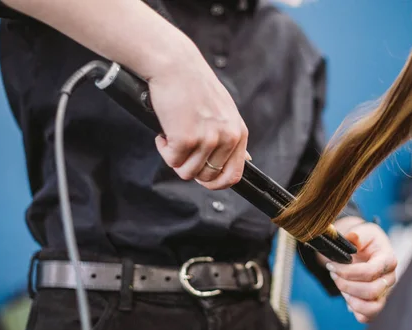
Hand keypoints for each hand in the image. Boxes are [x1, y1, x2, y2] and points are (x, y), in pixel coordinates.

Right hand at [149, 43, 248, 189]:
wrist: (174, 64)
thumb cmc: (195, 85)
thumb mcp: (225, 110)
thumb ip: (233, 136)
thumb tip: (247, 160)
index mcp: (238, 132)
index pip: (234, 175)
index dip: (216, 183)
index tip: (202, 178)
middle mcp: (227, 137)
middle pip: (208, 177)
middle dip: (191, 169)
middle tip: (181, 151)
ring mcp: (207, 139)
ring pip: (187, 172)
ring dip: (175, 158)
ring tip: (172, 136)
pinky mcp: (185, 138)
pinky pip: (171, 160)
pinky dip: (163, 149)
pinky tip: (164, 133)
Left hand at [325, 218, 396, 322]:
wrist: (366, 249)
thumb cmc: (365, 241)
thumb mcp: (363, 232)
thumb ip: (357, 235)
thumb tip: (353, 238)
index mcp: (388, 259)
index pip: (370, 272)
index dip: (348, 271)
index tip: (331, 266)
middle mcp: (390, 279)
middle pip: (372, 291)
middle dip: (346, 285)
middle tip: (333, 275)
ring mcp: (385, 294)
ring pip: (373, 309)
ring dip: (351, 300)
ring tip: (340, 287)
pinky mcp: (377, 303)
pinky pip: (368, 317)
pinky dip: (355, 311)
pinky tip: (347, 296)